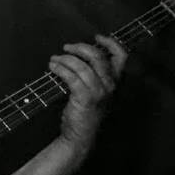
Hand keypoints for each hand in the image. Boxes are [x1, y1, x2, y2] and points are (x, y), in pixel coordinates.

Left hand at [51, 34, 128, 156]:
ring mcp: (98, 92)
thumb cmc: (85, 112)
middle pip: (98, 56)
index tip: (97, 37)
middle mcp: (109, 86)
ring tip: (54, 60)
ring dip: (65, 59)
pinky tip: (53, 67)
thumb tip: (79, 56)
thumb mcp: (95, 91)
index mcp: (114, 82)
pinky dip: (60, 69)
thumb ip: (93, 74)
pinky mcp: (85, 97)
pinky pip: (71, 76)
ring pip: (82, 66)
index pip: (121, 57)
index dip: (110, 43)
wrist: (80, 136)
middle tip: (66, 48)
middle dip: (80, 48)